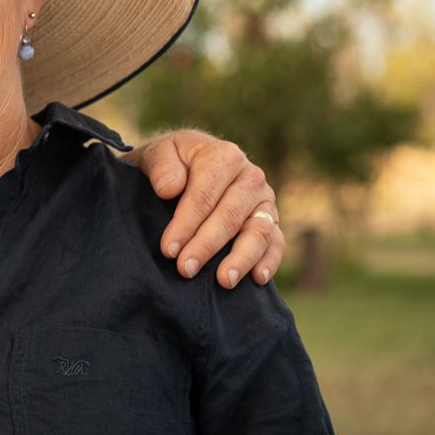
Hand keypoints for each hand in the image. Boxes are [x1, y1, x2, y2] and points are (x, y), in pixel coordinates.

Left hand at [127, 130, 283, 288]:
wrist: (187, 165)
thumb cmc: (171, 163)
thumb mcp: (158, 154)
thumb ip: (161, 165)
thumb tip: (170, 189)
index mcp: (224, 156)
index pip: (205, 195)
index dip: (186, 224)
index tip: (169, 249)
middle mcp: (250, 177)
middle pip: (230, 216)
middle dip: (206, 245)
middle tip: (185, 269)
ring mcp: (264, 201)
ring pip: (259, 231)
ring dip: (241, 258)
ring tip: (223, 281)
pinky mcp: (271, 221)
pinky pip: (276, 242)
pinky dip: (269, 261)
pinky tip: (257, 279)